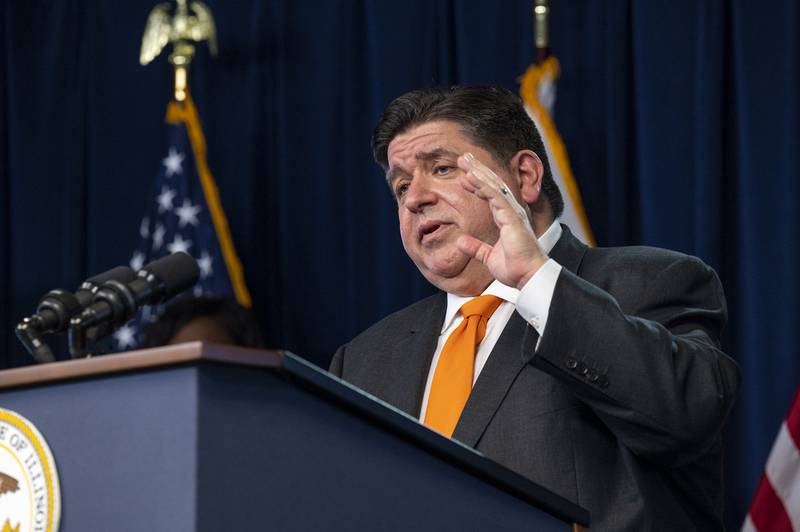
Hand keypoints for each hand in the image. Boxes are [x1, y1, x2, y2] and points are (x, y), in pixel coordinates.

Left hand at [456, 152, 547, 288]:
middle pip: (492, 185)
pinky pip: (496, 197)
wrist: (528, 276)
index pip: (490, 196)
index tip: (464, 176)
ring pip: (493, 186)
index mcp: (506, 219)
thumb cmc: (515, 268)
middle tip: (463, 158)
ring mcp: (512, 213)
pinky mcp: (512, 217)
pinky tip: (472, 178)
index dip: (477, 184)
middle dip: (477, 171)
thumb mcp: (489, 257)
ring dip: (478, 173)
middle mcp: (510, 212)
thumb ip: (476, 248)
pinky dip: (483, 187)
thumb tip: (460, 242)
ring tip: (464, 162)